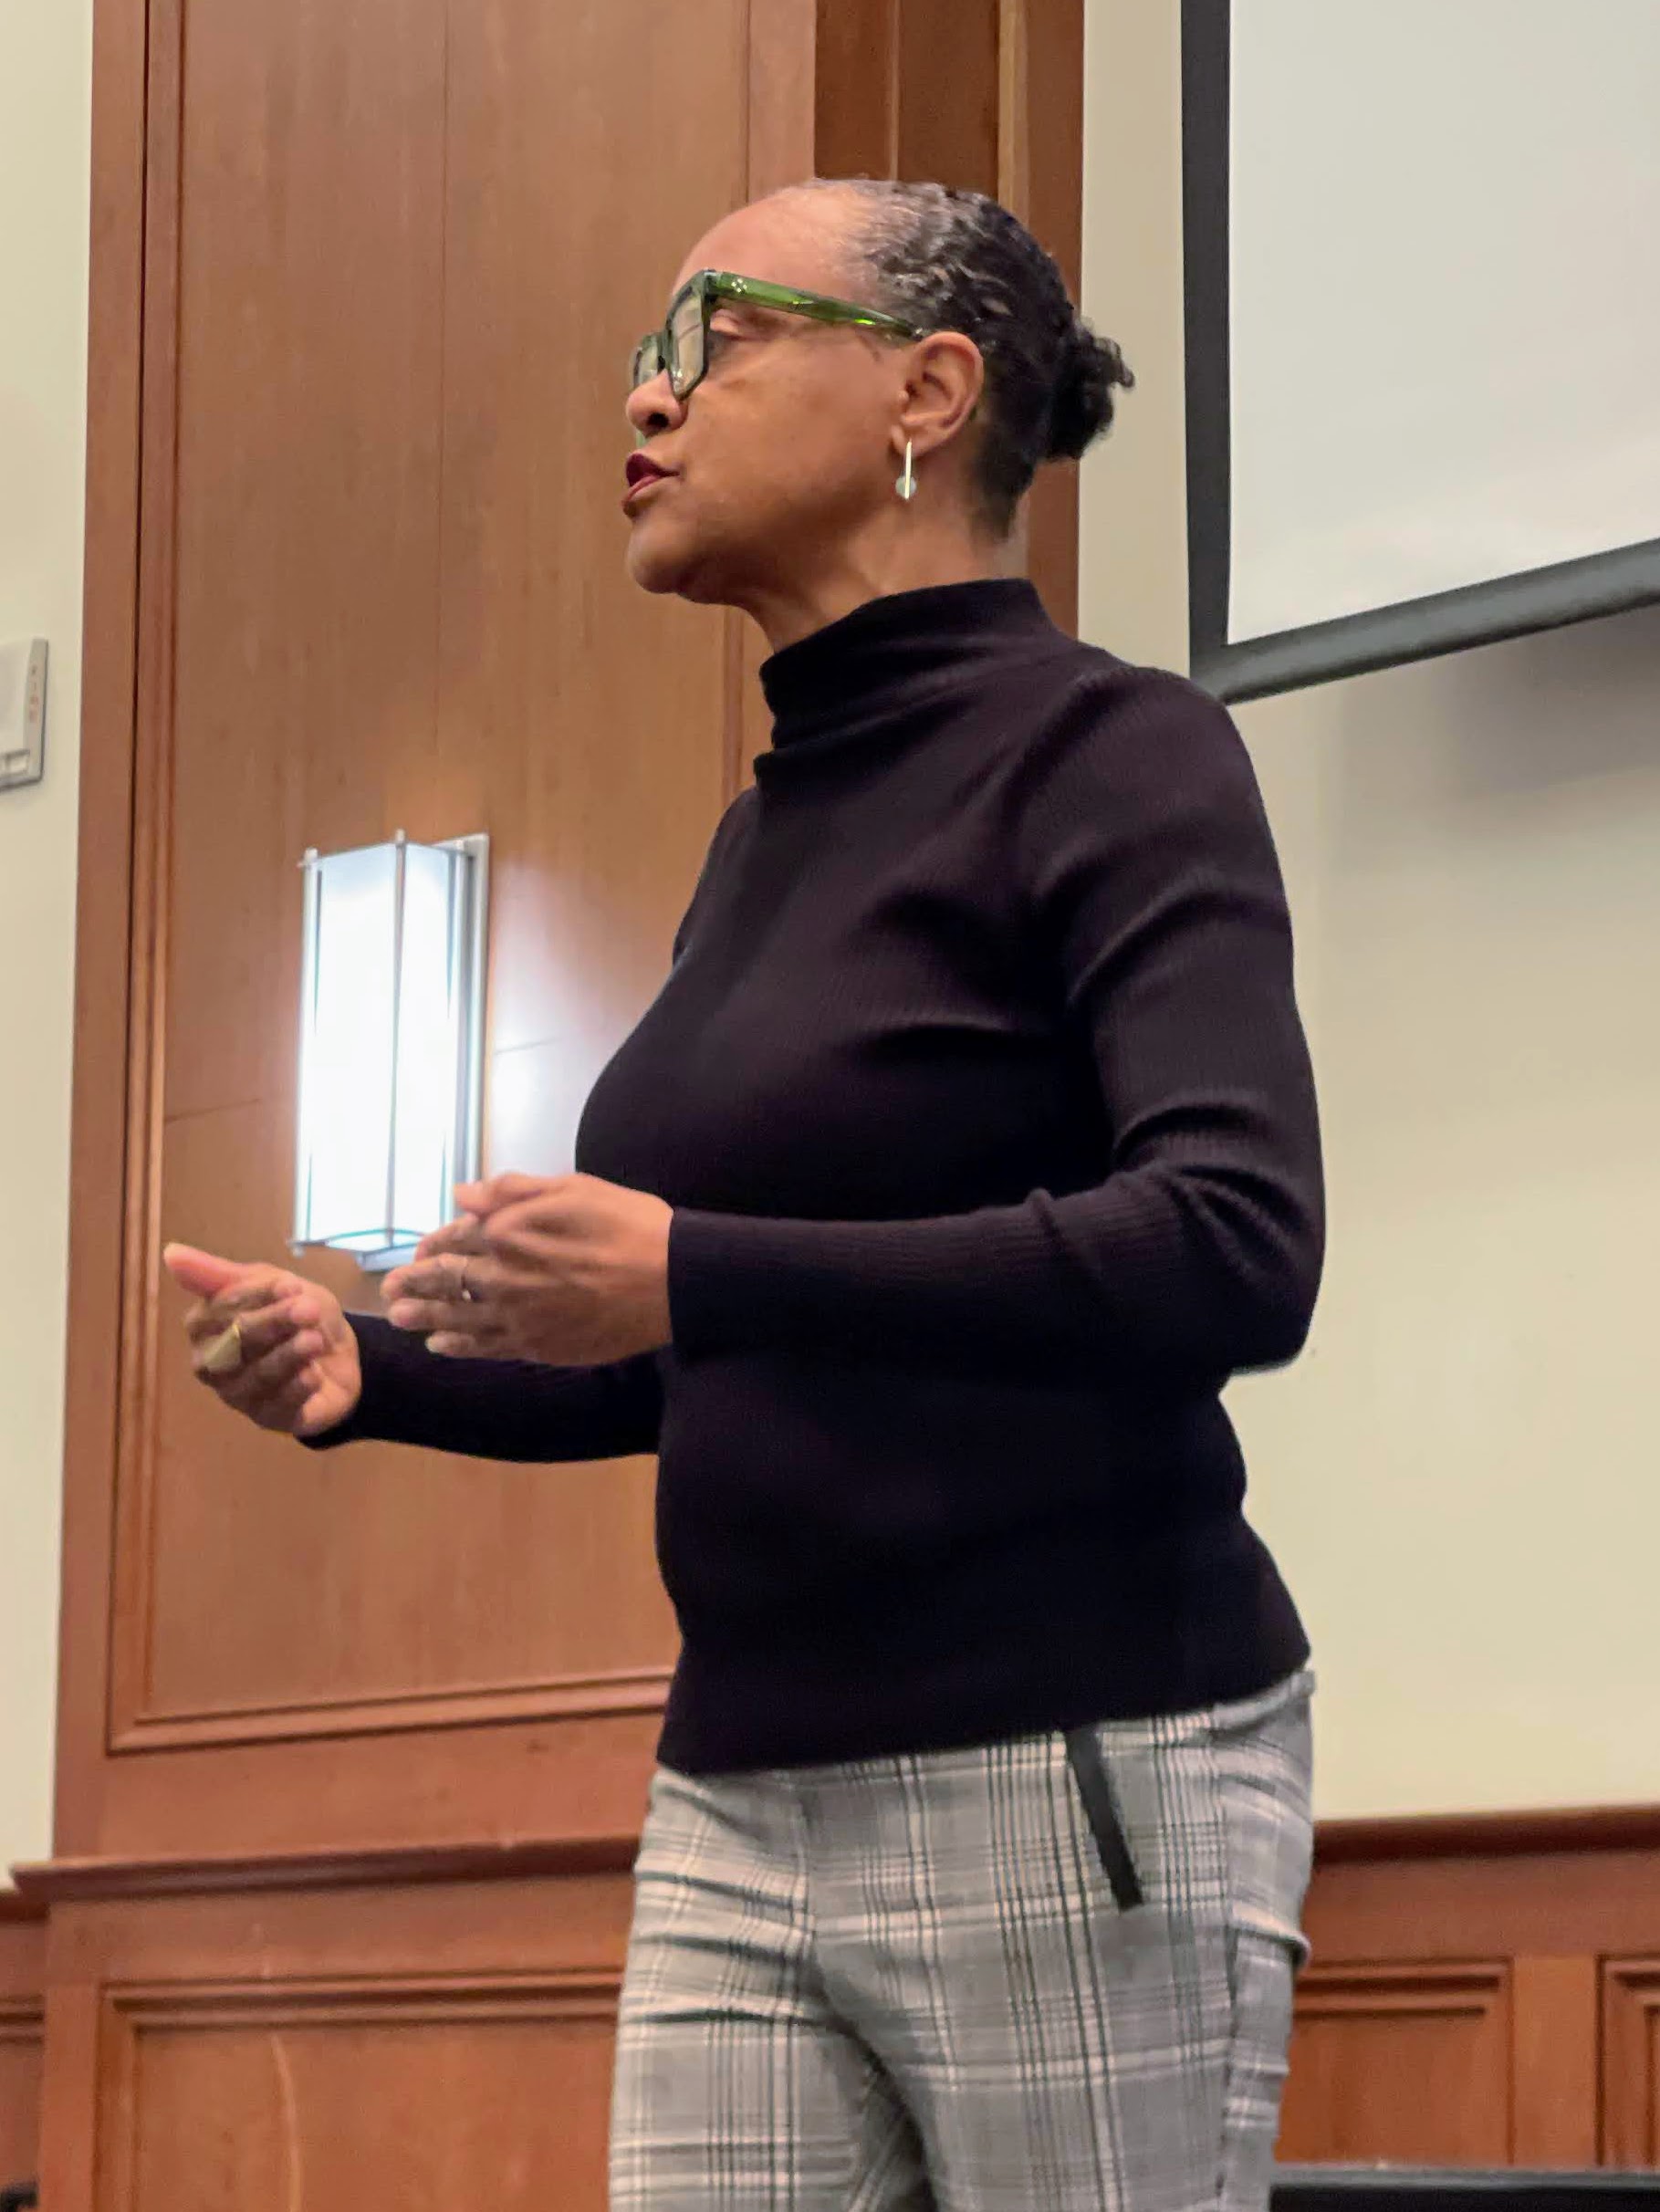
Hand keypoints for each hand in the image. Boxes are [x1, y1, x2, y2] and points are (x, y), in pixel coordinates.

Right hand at [162, 1243, 362, 1438]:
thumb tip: (169, 1253)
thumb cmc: (297, 1315)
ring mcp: (239, 1396)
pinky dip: (297, 1388)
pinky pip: (276, 1406)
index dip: (254, 1298)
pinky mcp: (268, 1419)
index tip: (290, 1285)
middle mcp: (213, 1365)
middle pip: (234, 1345)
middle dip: (273, 1324)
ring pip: (255, 1377)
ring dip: (288, 1355)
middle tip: (309, 1309)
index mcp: (205, 1328)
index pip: (217, 1312)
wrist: (343, 1355)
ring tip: (315, 1341)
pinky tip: (314, 1374)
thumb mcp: (269, 1282)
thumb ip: (219, 1273)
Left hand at [381, 1172, 672, 1365]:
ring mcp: (519, 1316)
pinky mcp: (538, 1346)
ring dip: (423, 1316)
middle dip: (413, 1283)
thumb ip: (512, 1191)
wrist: (673, 1280)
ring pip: (457, 1318)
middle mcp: (505, 1277)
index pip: (456, 1237)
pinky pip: (486, 1348)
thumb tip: (461, 1195)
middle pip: (447, 1280)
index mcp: (510, 1232)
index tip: (420, 1249)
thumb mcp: (573, 1188)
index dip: (433, 1243)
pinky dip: (458, 1346)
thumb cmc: (628, 1225)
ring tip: (398, 1318)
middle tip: (389, 1288)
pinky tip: (441, 1345)